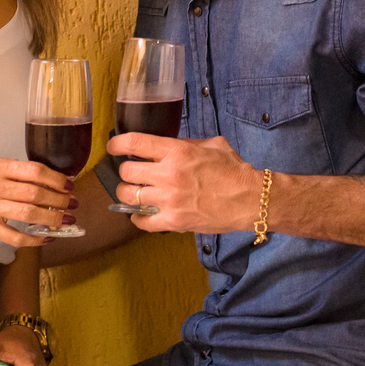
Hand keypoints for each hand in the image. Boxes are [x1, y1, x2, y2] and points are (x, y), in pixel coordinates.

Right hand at [0, 158, 74, 247]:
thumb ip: (17, 170)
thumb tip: (50, 179)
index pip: (34, 171)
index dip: (56, 179)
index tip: (69, 185)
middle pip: (35, 194)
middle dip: (59, 200)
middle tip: (73, 203)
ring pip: (28, 214)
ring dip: (53, 218)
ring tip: (67, 219)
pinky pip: (14, 236)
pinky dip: (34, 239)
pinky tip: (48, 237)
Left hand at [107, 133, 260, 233]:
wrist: (251, 199)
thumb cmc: (234, 170)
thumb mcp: (211, 144)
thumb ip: (185, 143)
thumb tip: (165, 147)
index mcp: (177, 152)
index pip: (134, 143)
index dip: (118, 144)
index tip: (114, 147)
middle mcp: (169, 175)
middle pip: (127, 172)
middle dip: (126, 171)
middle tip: (131, 173)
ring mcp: (170, 200)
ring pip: (129, 197)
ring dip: (128, 193)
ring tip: (133, 192)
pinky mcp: (174, 222)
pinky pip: (142, 222)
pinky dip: (137, 218)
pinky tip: (140, 214)